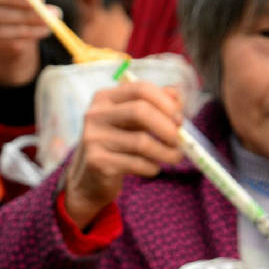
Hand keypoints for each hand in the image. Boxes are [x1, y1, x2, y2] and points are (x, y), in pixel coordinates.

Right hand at [63, 83, 181, 228]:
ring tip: (174, 157)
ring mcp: (93, 138)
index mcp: (105, 98)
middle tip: (179, 140)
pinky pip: (136, 163)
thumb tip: (177, 95)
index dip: (166, 103)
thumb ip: (154, 104)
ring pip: (141, 141)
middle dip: (167, 127)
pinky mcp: (97, 162)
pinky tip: (153, 168)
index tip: (179, 119)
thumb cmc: (118, 143)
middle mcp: (95, 114)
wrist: (89, 178)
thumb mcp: (132, 121)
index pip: (141, 89)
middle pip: (140, 111)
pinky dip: (152, 167)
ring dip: (166, 152)